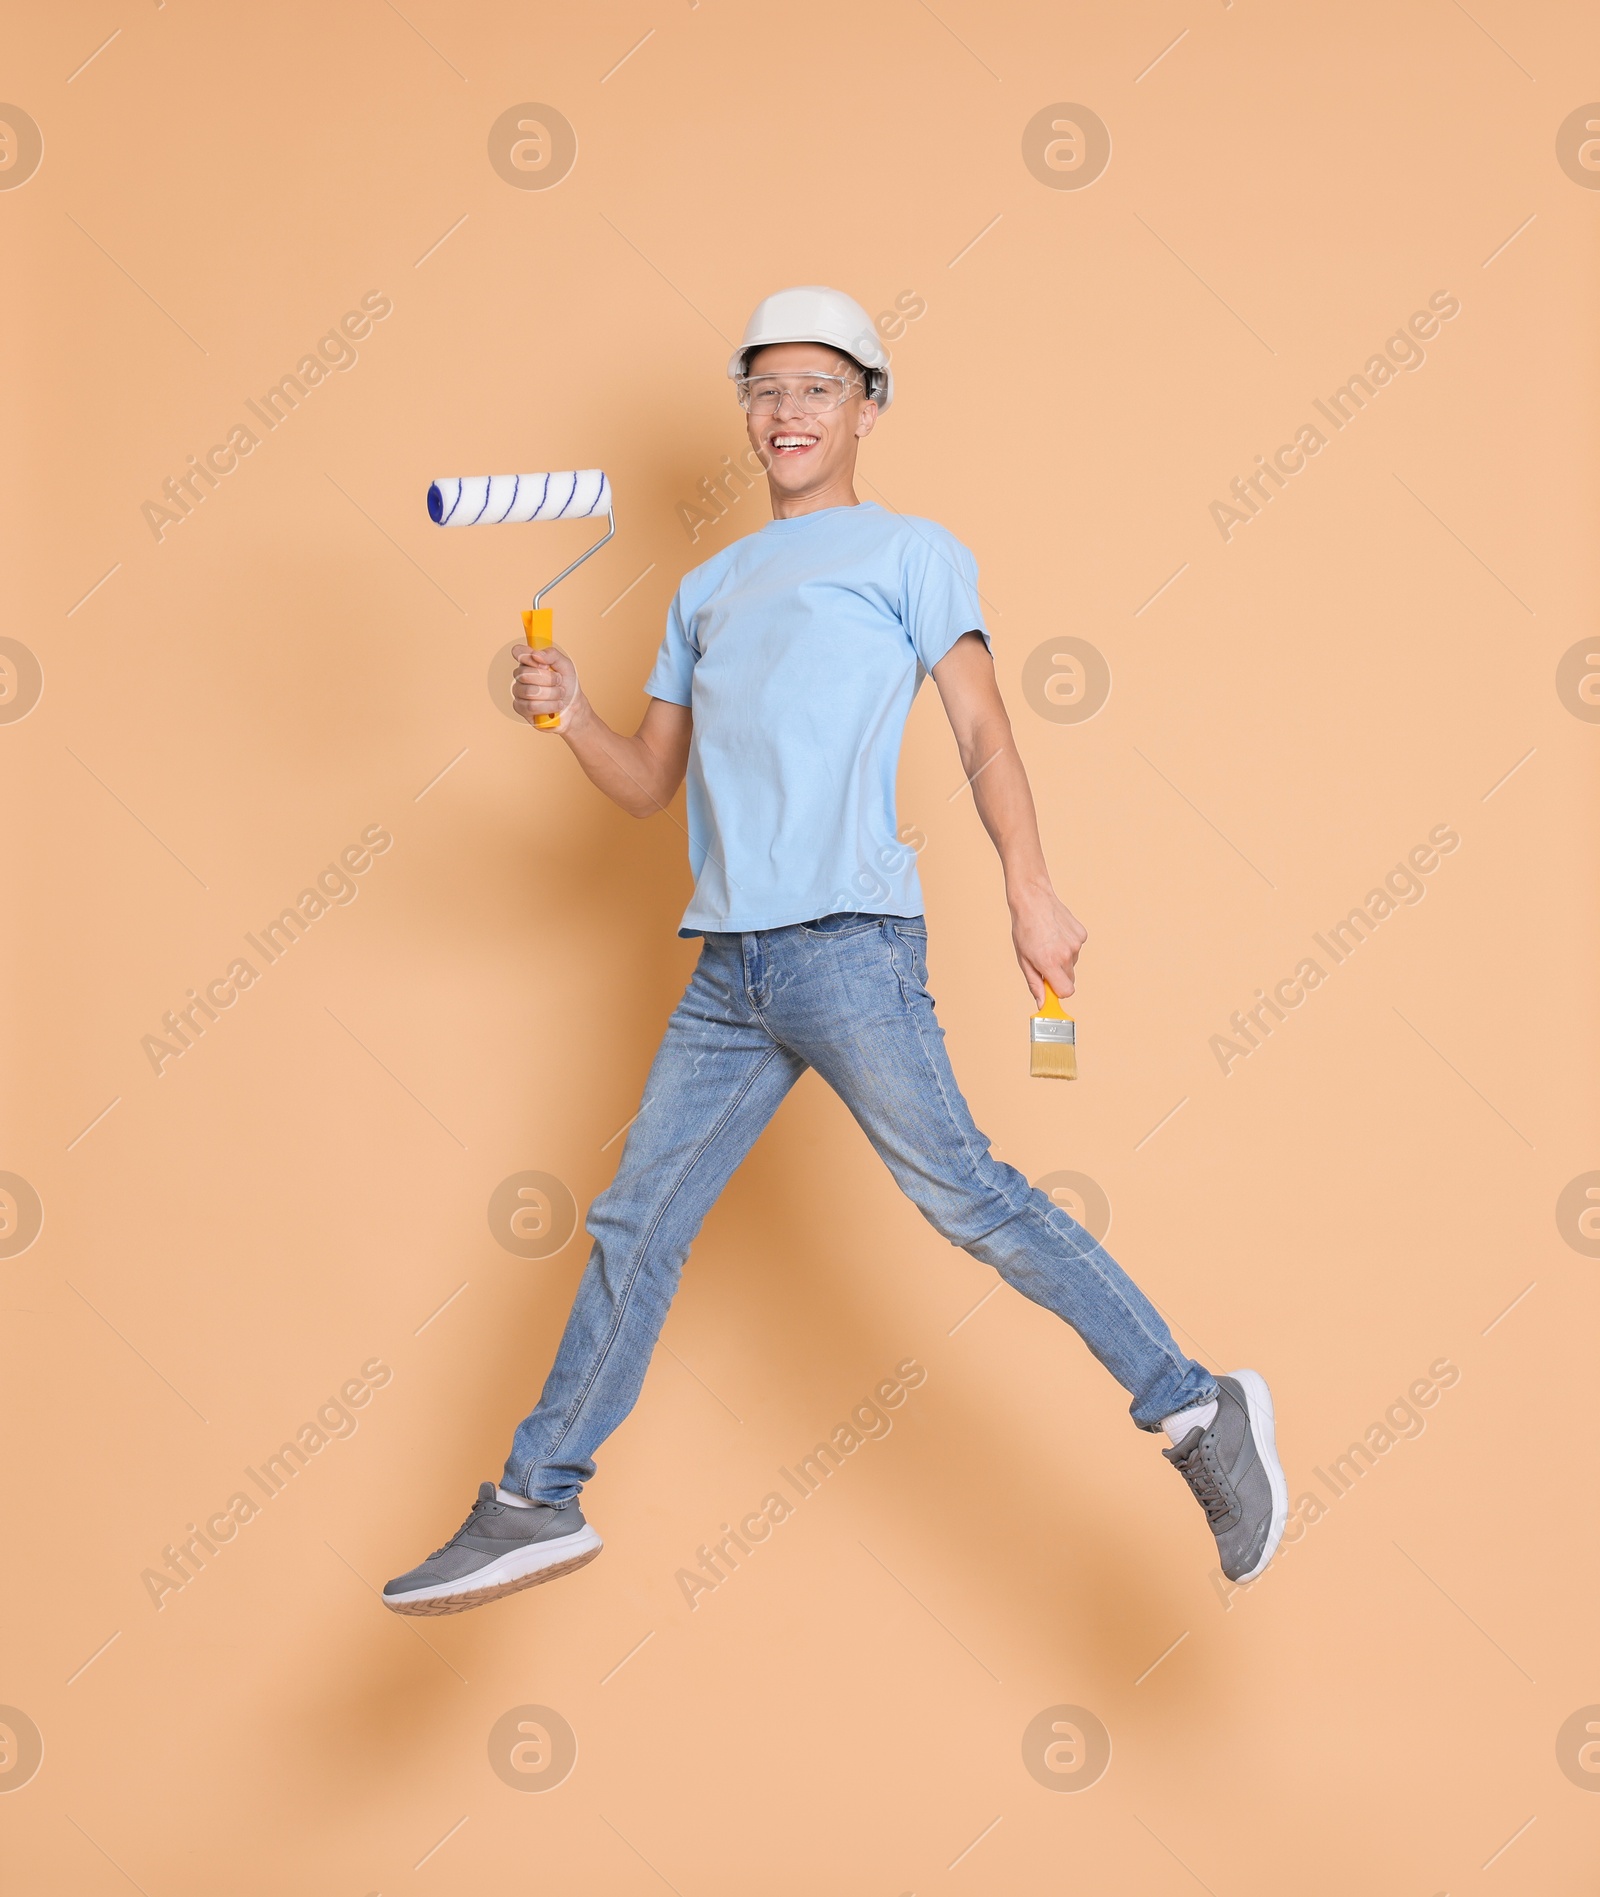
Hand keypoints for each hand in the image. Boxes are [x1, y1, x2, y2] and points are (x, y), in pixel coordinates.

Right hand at [511, 642, 581, 730]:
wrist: (574, 707)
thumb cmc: (567, 685)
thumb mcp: (566, 665)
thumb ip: (552, 655)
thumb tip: (536, 654)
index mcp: (529, 662)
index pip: (518, 652)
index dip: (528, 656)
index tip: (544, 664)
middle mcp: (521, 676)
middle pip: (524, 674)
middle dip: (548, 679)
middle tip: (559, 681)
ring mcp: (519, 692)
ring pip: (529, 692)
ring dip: (551, 694)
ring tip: (559, 694)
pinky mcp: (521, 709)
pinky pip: (531, 706)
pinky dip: (548, 706)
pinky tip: (555, 705)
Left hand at [1009, 882, 1086, 1004]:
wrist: (1033, 900)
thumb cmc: (1024, 929)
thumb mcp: (1024, 959)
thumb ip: (1035, 983)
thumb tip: (1042, 1003)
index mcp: (1050, 962)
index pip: (1066, 991)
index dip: (1058, 991)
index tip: (1050, 987)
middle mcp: (1066, 954)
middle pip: (1069, 979)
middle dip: (1058, 975)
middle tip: (1044, 960)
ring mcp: (1076, 943)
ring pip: (1072, 963)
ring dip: (1062, 959)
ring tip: (1048, 942)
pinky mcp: (1082, 934)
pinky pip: (1077, 949)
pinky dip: (1068, 946)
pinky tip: (1057, 934)